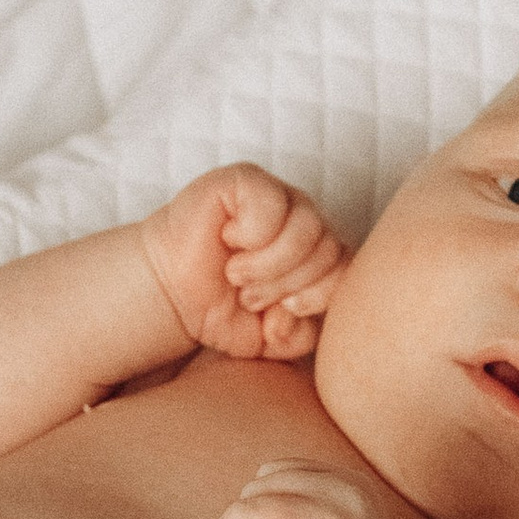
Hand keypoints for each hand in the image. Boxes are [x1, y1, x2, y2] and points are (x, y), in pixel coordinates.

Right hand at [139, 166, 351, 361]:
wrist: (171, 292)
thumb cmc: (223, 308)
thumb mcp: (270, 339)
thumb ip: (300, 337)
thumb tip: (295, 313)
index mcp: (319, 252)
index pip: (347, 269)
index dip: (314, 298)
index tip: (277, 312)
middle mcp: (306, 219)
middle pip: (330, 249)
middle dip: (285, 284)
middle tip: (248, 294)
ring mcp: (279, 195)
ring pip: (307, 227)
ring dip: (266, 263)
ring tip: (236, 273)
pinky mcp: (248, 179)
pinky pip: (272, 202)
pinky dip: (249, 233)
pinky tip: (228, 239)